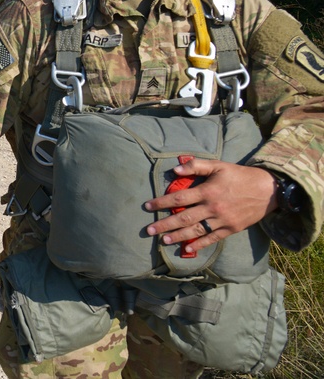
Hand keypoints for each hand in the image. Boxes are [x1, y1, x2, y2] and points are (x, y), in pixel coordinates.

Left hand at [144, 160, 276, 254]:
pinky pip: (212, 238)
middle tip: (149, 230)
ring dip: (178, 236)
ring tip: (163, 240)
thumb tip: (175, 169)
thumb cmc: (239, 175)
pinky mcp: (231, 229)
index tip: (147, 207)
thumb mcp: (218, 165)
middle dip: (165, 224)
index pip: (178, 198)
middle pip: (184, 218)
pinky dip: (200, 245)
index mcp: (207, 191)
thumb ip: (196, 166)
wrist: (267, 190)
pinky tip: (187, 249)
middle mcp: (212, 207)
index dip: (161, 203)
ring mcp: (222, 220)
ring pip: (196, 231)